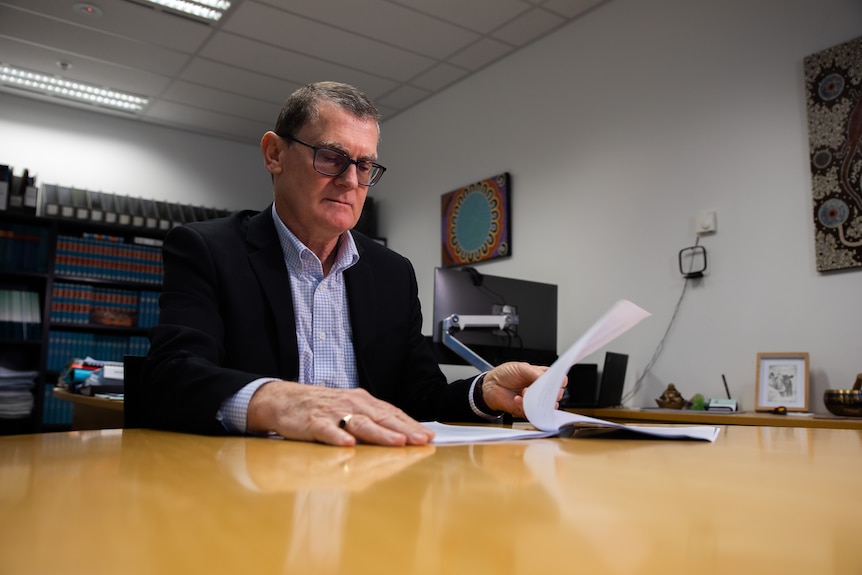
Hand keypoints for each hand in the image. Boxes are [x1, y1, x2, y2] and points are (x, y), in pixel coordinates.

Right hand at [246, 380, 435, 446]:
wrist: (284, 399)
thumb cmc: (322, 407)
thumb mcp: (350, 409)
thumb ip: (373, 420)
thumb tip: (401, 434)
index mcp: (363, 401)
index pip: (391, 413)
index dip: (411, 425)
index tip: (428, 436)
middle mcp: (351, 404)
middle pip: (381, 418)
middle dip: (404, 430)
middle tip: (421, 440)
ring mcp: (333, 413)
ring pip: (360, 424)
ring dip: (380, 434)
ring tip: (397, 443)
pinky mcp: (313, 422)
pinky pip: (327, 431)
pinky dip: (338, 437)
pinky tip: (349, 444)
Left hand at [480, 362, 565, 417]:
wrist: (490, 385)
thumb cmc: (505, 374)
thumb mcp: (522, 368)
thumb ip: (536, 373)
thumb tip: (547, 379)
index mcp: (542, 376)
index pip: (559, 380)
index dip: (560, 381)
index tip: (557, 381)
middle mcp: (540, 390)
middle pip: (556, 395)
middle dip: (550, 392)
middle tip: (541, 388)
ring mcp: (534, 401)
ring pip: (546, 406)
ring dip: (537, 400)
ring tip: (525, 392)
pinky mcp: (526, 410)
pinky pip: (532, 412)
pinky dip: (524, 405)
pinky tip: (517, 399)